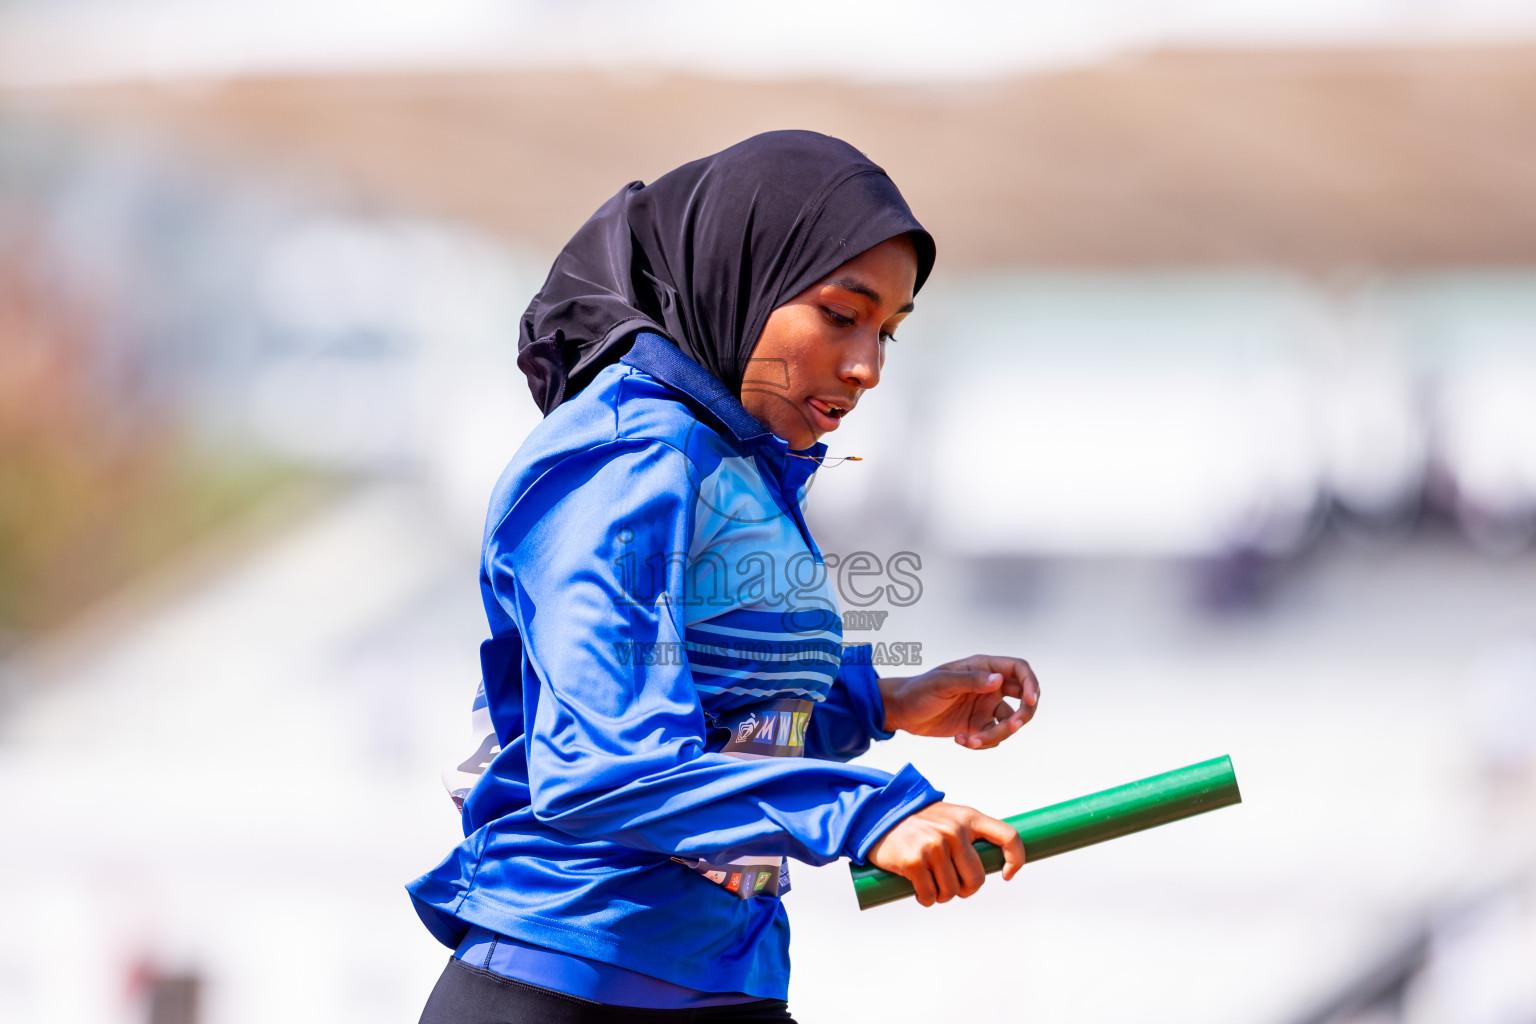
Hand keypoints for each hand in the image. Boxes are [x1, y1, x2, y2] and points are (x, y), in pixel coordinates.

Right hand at [866, 802, 1024, 906]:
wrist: (877, 814)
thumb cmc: (916, 821)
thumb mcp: (947, 817)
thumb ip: (967, 833)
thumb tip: (991, 861)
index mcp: (968, 817)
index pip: (1008, 836)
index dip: (1015, 859)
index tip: (1006, 874)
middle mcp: (954, 830)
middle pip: (976, 878)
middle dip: (965, 890)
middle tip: (953, 887)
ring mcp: (934, 845)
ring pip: (952, 891)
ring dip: (942, 896)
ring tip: (932, 886)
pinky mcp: (914, 861)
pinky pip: (930, 895)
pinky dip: (926, 899)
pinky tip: (920, 893)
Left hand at [879, 654, 1039, 748]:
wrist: (901, 712)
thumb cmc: (917, 690)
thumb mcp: (941, 683)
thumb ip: (970, 681)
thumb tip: (998, 680)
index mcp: (983, 668)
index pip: (1019, 670)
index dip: (1031, 683)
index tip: (1031, 700)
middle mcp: (989, 687)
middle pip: (1024, 698)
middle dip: (1024, 714)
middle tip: (1013, 726)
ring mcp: (985, 707)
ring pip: (1009, 722)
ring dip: (995, 735)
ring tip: (970, 740)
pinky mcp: (978, 725)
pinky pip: (993, 736)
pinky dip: (982, 743)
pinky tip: (961, 739)